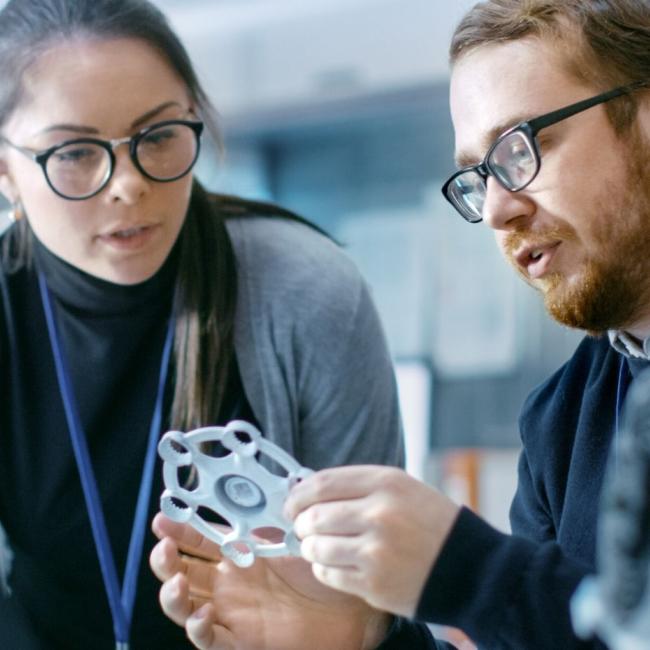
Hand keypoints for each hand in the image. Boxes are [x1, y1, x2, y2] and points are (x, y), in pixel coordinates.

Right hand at [149, 513, 389, 649]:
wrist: (348, 606)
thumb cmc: (321, 568)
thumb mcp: (292, 536)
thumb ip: (269, 517)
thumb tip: (251, 483)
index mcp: (237, 554)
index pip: (197, 539)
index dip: (178, 529)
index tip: (162, 518)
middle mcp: (227, 583)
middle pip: (181, 572)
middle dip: (165, 561)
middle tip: (165, 548)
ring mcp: (231, 612)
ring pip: (185, 608)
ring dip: (173, 596)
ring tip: (177, 583)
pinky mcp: (242, 639)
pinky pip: (210, 640)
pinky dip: (200, 629)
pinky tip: (204, 615)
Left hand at [284, 465, 460, 617]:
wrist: (471, 568)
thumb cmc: (432, 524)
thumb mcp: (402, 488)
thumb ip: (358, 486)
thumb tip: (309, 492)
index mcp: (386, 482)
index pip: (323, 483)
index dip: (299, 494)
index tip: (291, 502)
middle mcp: (379, 513)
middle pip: (315, 515)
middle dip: (301, 523)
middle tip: (304, 527)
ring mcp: (376, 550)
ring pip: (317, 547)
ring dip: (310, 547)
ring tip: (318, 546)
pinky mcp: (374, 583)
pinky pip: (328, 574)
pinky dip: (324, 569)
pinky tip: (335, 564)